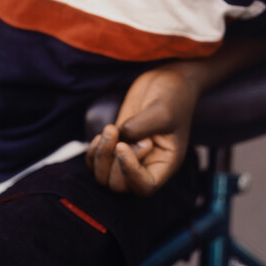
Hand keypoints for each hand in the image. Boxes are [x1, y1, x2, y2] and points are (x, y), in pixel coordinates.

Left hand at [86, 66, 199, 196]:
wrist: (167, 79)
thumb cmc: (172, 95)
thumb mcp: (161, 111)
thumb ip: (140, 127)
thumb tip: (121, 139)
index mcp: (165, 163)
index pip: (145, 186)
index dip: (129, 172)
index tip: (123, 145)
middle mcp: (147, 164)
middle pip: (120, 186)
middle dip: (111, 162)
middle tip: (115, 130)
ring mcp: (130, 155)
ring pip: (105, 177)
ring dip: (100, 156)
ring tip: (109, 129)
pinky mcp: (117, 144)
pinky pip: (97, 163)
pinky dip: (93, 153)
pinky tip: (100, 135)